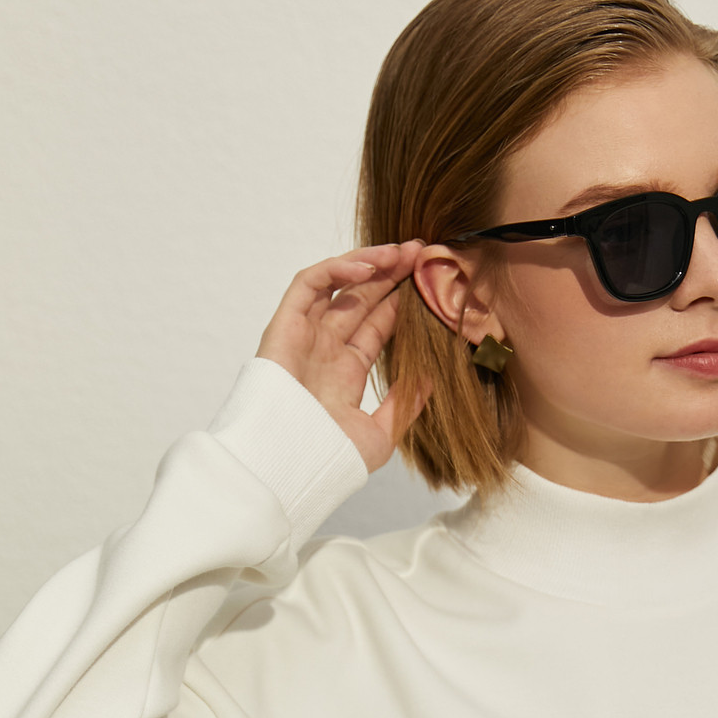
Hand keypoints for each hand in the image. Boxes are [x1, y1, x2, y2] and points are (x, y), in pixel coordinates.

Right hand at [254, 241, 429, 474]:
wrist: (291, 465)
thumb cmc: (329, 459)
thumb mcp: (381, 434)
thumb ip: (405, 405)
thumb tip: (433, 379)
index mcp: (345, 375)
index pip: (377, 327)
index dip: (401, 303)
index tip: (429, 285)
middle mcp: (325, 351)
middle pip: (361, 300)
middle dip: (391, 275)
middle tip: (423, 254)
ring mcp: (305, 336)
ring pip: (338, 286)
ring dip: (369, 264)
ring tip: (403, 252)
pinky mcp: (285, 325)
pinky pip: (309, 284)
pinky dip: (336, 269)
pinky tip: (369, 266)